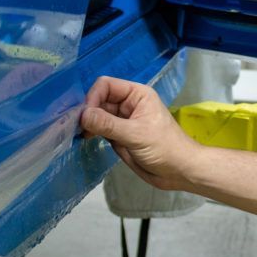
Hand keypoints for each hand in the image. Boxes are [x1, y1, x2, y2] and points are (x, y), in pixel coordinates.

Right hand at [80, 77, 202, 190]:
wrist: (179, 171)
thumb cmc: (165, 148)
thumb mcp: (136, 134)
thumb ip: (108, 124)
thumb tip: (82, 115)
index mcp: (136, 94)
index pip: (106, 85)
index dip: (93, 97)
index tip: (85, 117)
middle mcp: (128, 104)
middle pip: (99, 100)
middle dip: (87, 111)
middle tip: (77, 128)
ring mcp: (123, 121)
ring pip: (97, 115)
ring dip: (88, 123)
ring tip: (80, 134)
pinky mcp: (119, 136)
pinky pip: (100, 130)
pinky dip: (92, 133)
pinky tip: (85, 139)